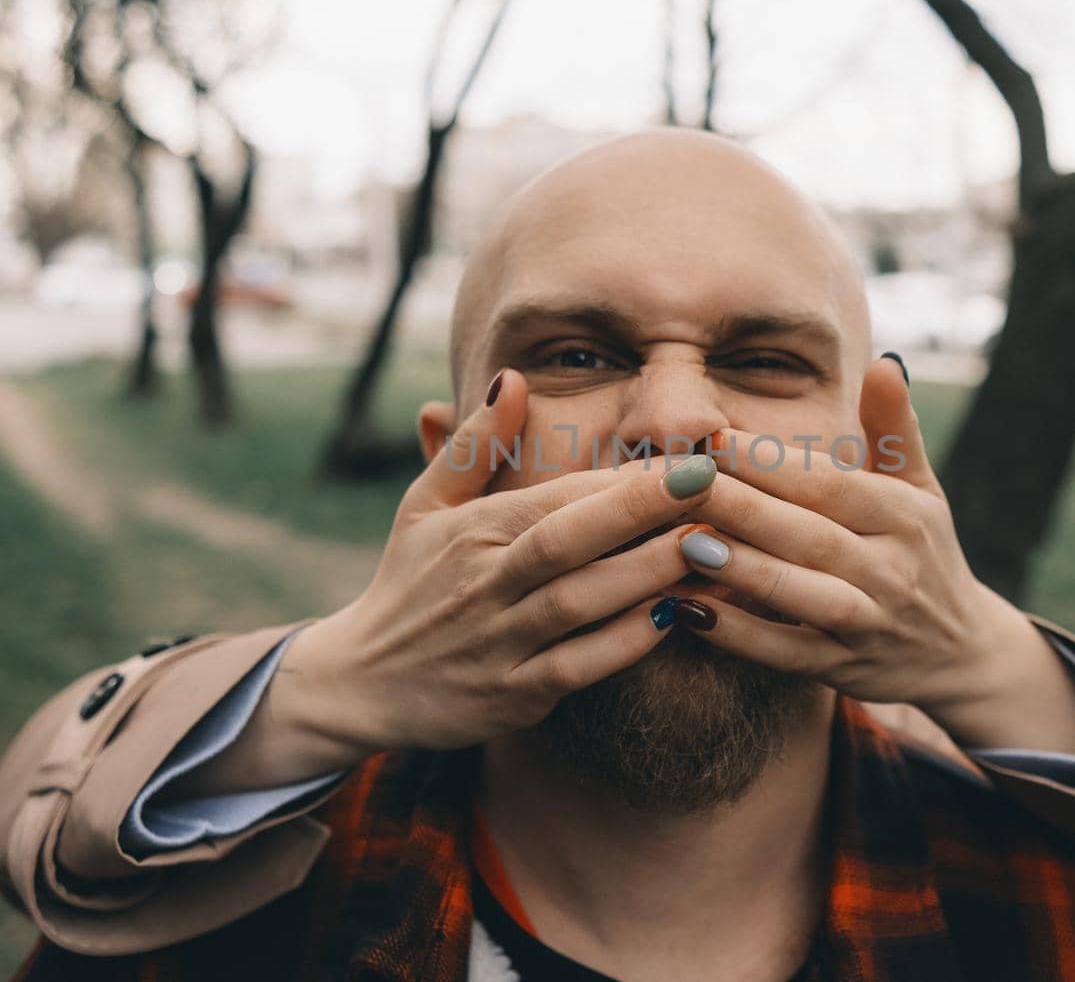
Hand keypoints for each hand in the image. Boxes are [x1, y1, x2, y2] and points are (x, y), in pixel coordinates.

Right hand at [266, 370, 719, 767]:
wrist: (360, 683)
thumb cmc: (409, 581)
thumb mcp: (424, 505)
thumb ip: (474, 445)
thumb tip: (514, 376)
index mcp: (470, 532)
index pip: (552, 498)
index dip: (619, 479)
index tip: (684, 456)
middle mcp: (482, 585)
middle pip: (567, 541)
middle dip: (642, 511)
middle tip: (713, 483)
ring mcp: (497, 645)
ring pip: (580, 604)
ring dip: (649, 574)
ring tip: (712, 545)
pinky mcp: (511, 698)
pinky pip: (577, 668)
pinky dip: (626, 643)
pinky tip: (675, 616)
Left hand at [678, 357, 1074, 755]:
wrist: (961, 653)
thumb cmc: (923, 552)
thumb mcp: (921, 489)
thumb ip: (895, 427)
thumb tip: (885, 360)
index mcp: (904, 516)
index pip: (829, 483)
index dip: (770, 461)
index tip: (712, 436)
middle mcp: (890, 569)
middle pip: (809, 534)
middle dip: (742, 506)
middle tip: (678, 480)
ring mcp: (868, 624)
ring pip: (801, 594)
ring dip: (742, 570)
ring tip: (684, 542)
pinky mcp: (843, 669)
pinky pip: (787, 654)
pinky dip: (740, 636)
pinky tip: (688, 612)